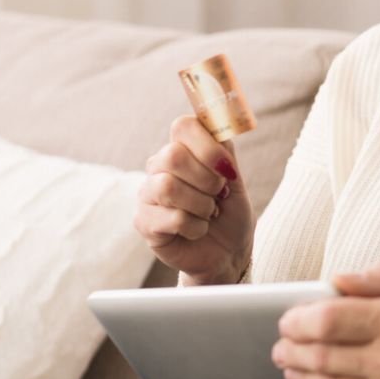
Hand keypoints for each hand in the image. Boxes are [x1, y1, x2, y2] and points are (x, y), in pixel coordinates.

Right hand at [133, 115, 252, 284]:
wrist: (228, 252)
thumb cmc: (230, 212)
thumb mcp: (235, 180)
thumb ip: (225, 152)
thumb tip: (220, 128)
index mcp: (182, 149)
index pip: (183, 126)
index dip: (208, 146)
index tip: (228, 170)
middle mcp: (159, 167)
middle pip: (172, 155)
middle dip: (207, 180)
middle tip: (219, 195)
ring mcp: (147, 194)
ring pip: (167, 186)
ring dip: (201, 205)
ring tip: (209, 214)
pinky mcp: (143, 222)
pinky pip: (171, 217)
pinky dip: (196, 227)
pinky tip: (198, 231)